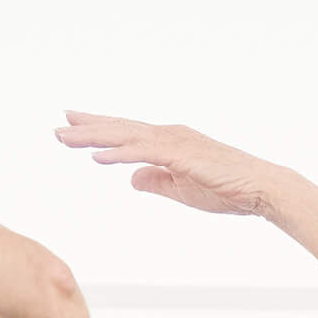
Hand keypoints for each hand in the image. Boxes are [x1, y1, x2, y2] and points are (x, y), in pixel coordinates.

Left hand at [54, 111, 283, 216]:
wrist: (260, 190)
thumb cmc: (226, 190)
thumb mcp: (181, 189)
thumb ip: (155, 181)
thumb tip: (132, 179)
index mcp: (168, 142)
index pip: (126, 134)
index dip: (98, 130)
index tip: (71, 128)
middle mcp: (168, 135)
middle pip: (120, 129)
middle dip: (87, 128)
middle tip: (57, 127)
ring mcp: (175, 142)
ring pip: (126, 137)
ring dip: (94, 138)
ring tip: (65, 138)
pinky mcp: (182, 156)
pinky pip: (144, 153)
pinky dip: (120, 154)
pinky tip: (98, 157)